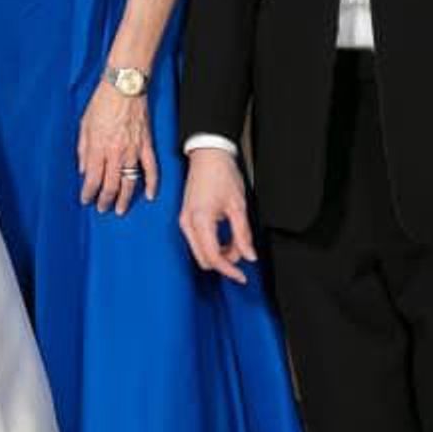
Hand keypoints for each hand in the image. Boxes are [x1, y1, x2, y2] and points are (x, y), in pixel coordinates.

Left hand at [76, 81, 157, 214]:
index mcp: (98, 147)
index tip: (86, 200)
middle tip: (102, 208)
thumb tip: (82, 170)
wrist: (124, 86)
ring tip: (120, 209)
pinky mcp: (146, 145)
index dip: (88, 193)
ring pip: (129, 182)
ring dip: (124, 198)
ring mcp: (133, 151)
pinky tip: (149, 196)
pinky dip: (152, 184)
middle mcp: (115, 153)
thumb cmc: (102, 102)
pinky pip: (151, 169)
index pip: (92, 179)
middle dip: (105, 200)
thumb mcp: (84, 125)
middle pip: (110, 185)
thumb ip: (83, 150)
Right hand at [180, 148, 256, 283]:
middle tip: (242, 251)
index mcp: (200, 220)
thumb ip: (242, 234)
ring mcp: (184, 220)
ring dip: (218, 253)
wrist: (208, 155)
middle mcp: (187, 223)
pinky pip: (197, 240)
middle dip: (224, 262)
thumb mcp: (238, 206)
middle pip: (204, 259)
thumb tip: (249, 256)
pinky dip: (212, 244)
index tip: (242, 276)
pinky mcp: (186, 216)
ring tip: (235, 240)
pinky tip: (225, 236)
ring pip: (200, 251)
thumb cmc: (221, 174)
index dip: (229, 270)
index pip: (214, 257)